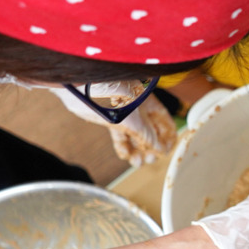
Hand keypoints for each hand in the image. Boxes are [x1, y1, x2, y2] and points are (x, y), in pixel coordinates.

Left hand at [50, 82, 177, 165]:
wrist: (80, 86)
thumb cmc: (109, 94)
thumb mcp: (133, 120)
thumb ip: (147, 136)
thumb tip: (159, 150)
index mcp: (149, 102)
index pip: (165, 122)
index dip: (168, 138)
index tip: (166, 152)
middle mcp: (140, 108)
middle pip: (151, 130)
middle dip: (152, 147)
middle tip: (150, 160)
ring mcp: (125, 113)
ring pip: (135, 134)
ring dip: (137, 149)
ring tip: (137, 162)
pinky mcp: (110, 118)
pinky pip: (120, 134)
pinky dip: (123, 145)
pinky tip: (125, 155)